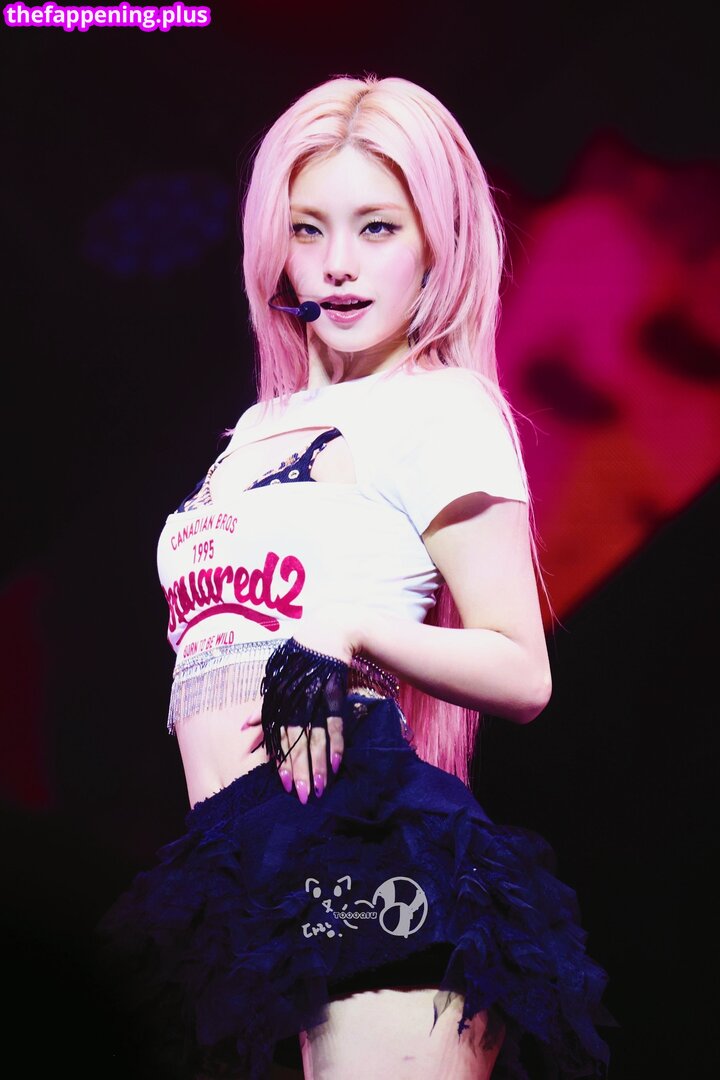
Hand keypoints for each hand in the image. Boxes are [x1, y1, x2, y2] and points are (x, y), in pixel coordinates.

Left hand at [242, 606, 363, 803]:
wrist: (328, 632)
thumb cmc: (298, 659)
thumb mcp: (276, 679)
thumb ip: (263, 707)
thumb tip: (243, 727)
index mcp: (280, 700)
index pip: (278, 736)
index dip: (280, 760)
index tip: (282, 783)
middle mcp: (296, 702)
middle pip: (296, 742)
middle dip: (298, 770)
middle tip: (300, 796)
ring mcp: (317, 699)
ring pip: (315, 738)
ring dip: (316, 764)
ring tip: (317, 789)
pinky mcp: (335, 694)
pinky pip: (336, 725)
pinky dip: (337, 745)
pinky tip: (336, 766)